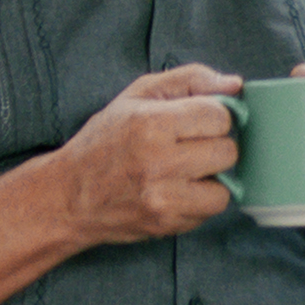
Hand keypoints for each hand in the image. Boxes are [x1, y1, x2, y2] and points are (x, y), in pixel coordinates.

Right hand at [49, 64, 243, 245]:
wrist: (68, 196)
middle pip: (227, 151)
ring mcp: (164, 198)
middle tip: (188, 147)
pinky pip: (210, 211)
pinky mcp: (167, 224)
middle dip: (214, 146)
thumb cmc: (104, 141)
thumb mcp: (138, 96)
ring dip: (211, 178)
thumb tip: (235, 84)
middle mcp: (159, 162)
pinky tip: (177, 191)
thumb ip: (190, 80)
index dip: (213, 117)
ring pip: (225, 186)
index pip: (219, 116)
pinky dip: (200, 201)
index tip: (196, 122)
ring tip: (184, 171)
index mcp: (151, 124)